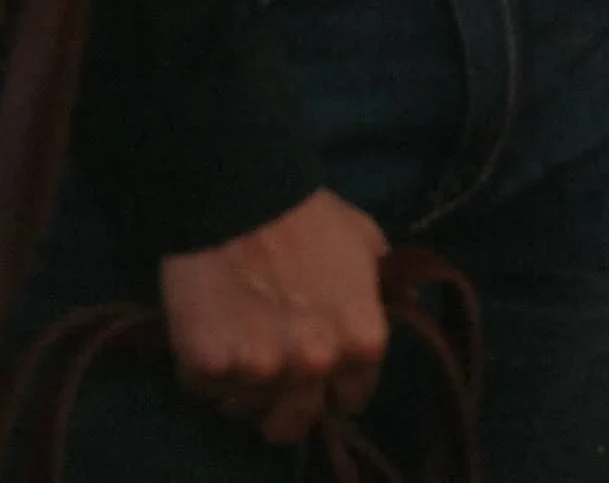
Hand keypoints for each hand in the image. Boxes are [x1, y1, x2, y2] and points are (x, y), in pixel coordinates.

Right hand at [162, 188, 389, 445]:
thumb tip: (405, 307)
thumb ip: (383, 286)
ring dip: (242, 384)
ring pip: (245, 408)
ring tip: (237, 336)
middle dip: (285, 399)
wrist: (237, 187)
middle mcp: (314, 366)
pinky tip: (209, 327)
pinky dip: (205, 368)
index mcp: (360, 341)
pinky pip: (204, 388)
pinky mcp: (207, 366)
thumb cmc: (307, 211)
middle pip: (294, 422)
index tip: (318, 367)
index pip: (350, 400)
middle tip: (271, 364)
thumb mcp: (365, 240)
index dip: (333, 383)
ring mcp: (258, 371)